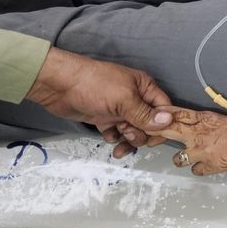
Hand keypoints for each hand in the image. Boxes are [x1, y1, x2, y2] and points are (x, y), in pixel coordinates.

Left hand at [27, 48, 173, 158]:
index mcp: (145, 88)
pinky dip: (113, 137)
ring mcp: (119, 109)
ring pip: (132, 130)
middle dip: (141, 134)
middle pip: (149, 123)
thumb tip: (167, 122)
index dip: (164, 125)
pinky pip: (116, 132)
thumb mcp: (124, 99)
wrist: (59, 86)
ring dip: (127, 140)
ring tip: (118, 143)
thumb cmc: (94, 84)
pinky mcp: (104, 117)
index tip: (156, 139)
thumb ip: (145, 114)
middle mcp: (135, 98)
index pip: (164, 109)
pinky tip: (106, 135)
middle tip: (128, 135)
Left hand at [145, 106, 226, 175]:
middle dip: (156, 135)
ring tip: (190, 155)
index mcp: (205, 118)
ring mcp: (204, 151)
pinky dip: (200, 168)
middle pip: (169, 132)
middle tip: (149, 139)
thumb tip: (192, 126)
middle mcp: (200, 134)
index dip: (160, 116)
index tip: (148, 116)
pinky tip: (208, 164)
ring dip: (181, 157)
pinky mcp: (211, 166)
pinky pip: (196, 170)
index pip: (176, 114)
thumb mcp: (224, 119)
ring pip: (178, 158)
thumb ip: (206, 123)